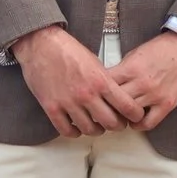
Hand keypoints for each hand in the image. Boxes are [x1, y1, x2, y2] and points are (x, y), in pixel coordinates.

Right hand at [13, 24, 145, 136]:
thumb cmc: (68, 50)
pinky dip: (74, 132)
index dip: (135, 115)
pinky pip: (66, 130)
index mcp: (101, 81)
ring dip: (96, 130)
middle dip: (118, 125)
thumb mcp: (96, 62)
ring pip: (89, 130)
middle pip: (111, 123)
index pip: (127, 107)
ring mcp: (68, 103)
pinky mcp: (51, 108)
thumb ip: (106, 81)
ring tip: (97, 125)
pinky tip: (77, 127)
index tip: (135, 116)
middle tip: (117, 123)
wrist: (41, 45)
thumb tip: (117, 97)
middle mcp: (86, 94)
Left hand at [106, 31, 176, 130]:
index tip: (96, 96)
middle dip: (107, 106)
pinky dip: (138, 125)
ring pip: (128, 114)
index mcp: (130, 68)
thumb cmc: (164, 48)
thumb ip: (122, 69)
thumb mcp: (136, 54)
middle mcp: (141, 83)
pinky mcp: (167, 104)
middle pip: (113, 103)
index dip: (97, 92)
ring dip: (122, 116)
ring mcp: (154, 95)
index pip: (104, 87)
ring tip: (119, 114)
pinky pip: (148, 123)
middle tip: (104, 108)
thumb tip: (109, 82)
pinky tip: (136, 120)